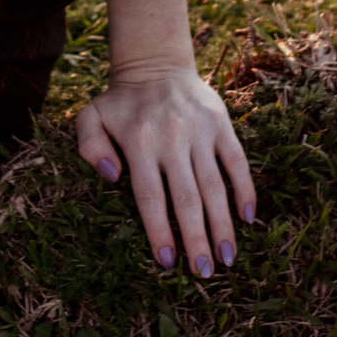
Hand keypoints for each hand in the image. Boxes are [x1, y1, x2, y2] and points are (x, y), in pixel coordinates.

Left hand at [76, 66, 255, 275]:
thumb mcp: (91, 117)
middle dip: (197, 240)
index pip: (150, 197)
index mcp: (138, 142)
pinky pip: (236, 161)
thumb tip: (111, 177)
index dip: (160, 232)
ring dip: (222, 225)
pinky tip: (247, 218)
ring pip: (214, 186)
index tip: (168, 263)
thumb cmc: (121, 102)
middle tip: (205, 274)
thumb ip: (89, 146)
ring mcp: (198, 130)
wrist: (155, 62)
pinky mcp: (220, 123)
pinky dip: (245, 189)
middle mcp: (171, 138)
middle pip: (187, 199)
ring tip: (227, 258)